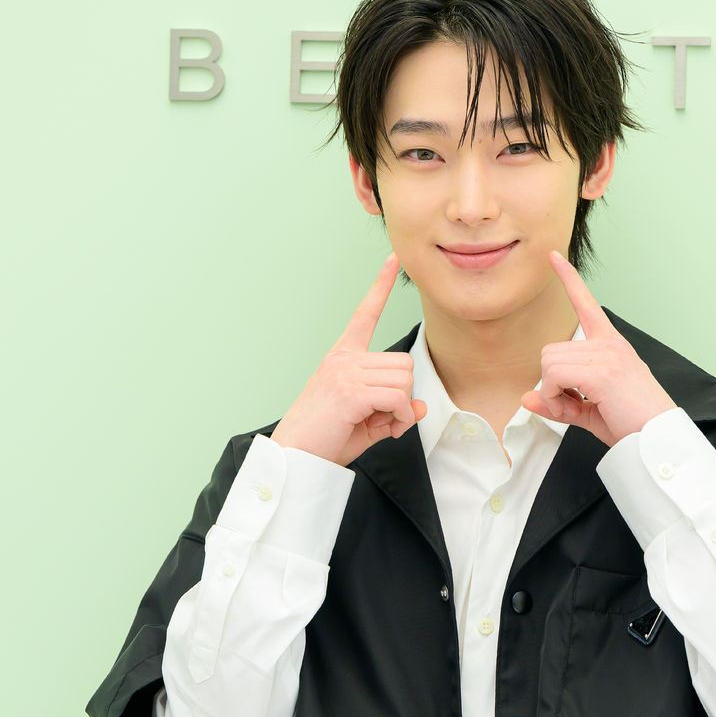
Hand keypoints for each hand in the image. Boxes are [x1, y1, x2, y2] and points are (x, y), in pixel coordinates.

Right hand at [271, 253, 426, 466]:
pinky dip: (401, 418)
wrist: (295, 457)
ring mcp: (345, 372)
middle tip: (386, 418)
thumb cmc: (326, 440)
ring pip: (403, 379)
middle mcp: (343, 358)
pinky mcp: (350, 392)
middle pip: (403, 362)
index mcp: (342, 357)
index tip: (393, 259)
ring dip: (402, 407)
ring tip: (383, 424)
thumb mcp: (367, 423)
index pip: (364, 314)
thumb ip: (395, 410)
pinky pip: (398, 398)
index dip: (380, 286)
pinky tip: (389, 429)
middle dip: (403, 394)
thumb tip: (420, 406)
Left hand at [519, 251, 676, 447]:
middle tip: (572, 404)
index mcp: (611, 346)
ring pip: (548, 363)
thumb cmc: (630, 425)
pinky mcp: (603, 372)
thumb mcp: (588, 411)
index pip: (586, 305)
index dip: (569, 279)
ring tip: (579, 406)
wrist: (656, 440)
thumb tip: (527, 397)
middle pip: (550, 351)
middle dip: (551, 383)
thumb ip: (558, 402)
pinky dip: (554, 397)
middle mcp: (609, 344)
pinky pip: (554, 377)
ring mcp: (607, 355)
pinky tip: (578, 405)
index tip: (553, 257)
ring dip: (552, 392)